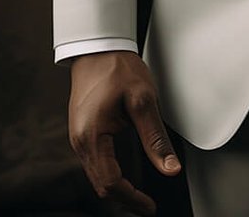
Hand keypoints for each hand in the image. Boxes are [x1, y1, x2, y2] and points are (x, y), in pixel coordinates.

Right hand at [67, 49, 182, 214]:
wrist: (97, 48)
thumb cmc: (116, 68)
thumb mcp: (143, 100)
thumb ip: (155, 138)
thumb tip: (169, 167)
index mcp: (91, 136)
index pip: (110, 181)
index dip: (132, 198)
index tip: (149, 206)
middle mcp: (80, 141)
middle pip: (100, 184)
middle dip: (125, 199)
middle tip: (147, 206)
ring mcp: (79, 137)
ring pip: (96, 176)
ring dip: (117, 189)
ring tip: (139, 196)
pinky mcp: (83, 132)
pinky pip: (95, 163)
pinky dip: (110, 175)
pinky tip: (126, 176)